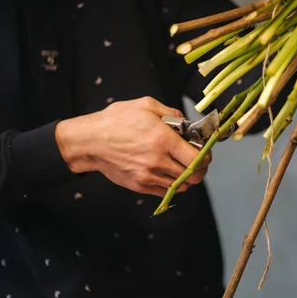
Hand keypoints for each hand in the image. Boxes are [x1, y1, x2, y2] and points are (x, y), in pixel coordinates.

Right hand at [56, 97, 210, 196]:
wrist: (89, 141)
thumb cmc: (116, 120)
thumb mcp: (146, 105)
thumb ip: (171, 113)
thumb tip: (187, 123)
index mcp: (163, 140)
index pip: (198, 158)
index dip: (206, 157)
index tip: (204, 152)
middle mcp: (158, 161)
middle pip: (193, 175)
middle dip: (200, 168)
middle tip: (197, 160)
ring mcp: (148, 176)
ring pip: (181, 185)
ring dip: (186, 177)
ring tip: (181, 165)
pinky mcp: (140, 186)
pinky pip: (166, 191)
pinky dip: (172, 184)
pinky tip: (168, 172)